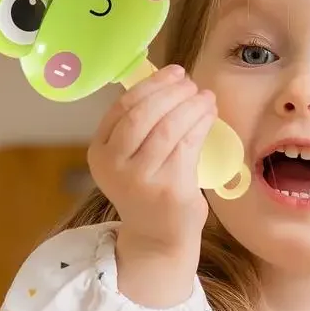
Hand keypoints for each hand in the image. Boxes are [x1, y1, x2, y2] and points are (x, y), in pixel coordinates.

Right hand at [87, 65, 216, 305]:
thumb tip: (169, 82)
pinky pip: (187, 144)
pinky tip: (209, 114)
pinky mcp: (169, 188)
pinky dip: (201, 123)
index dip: (150, 85)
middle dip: (171, 92)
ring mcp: (141, 179)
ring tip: (205, 97)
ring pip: (168, 127)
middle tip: (191, 84)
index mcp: (99, 153)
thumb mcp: (130, 159)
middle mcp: (114, 166)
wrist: (158, 238)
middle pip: (143, 114)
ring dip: (190, 106)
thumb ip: (138, 127)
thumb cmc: (148, 190)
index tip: (174, 73)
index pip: (122, 108)